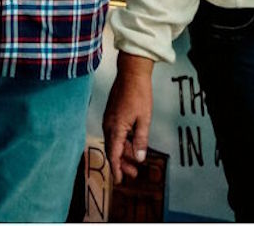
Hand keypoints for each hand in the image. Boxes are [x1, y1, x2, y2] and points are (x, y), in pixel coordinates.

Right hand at [102, 52, 154, 184]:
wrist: (132, 72)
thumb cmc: (139, 93)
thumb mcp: (144, 119)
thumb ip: (141, 140)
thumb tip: (140, 158)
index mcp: (115, 128)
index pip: (114, 154)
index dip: (117, 169)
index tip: (120, 180)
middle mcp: (108, 125)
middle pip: (113, 150)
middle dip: (122, 163)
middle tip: (133, 173)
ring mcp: (109, 119)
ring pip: (114, 142)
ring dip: (123, 152)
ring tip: (135, 160)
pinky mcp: (111, 113)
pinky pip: (114, 133)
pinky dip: (122, 141)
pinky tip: (131, 143)